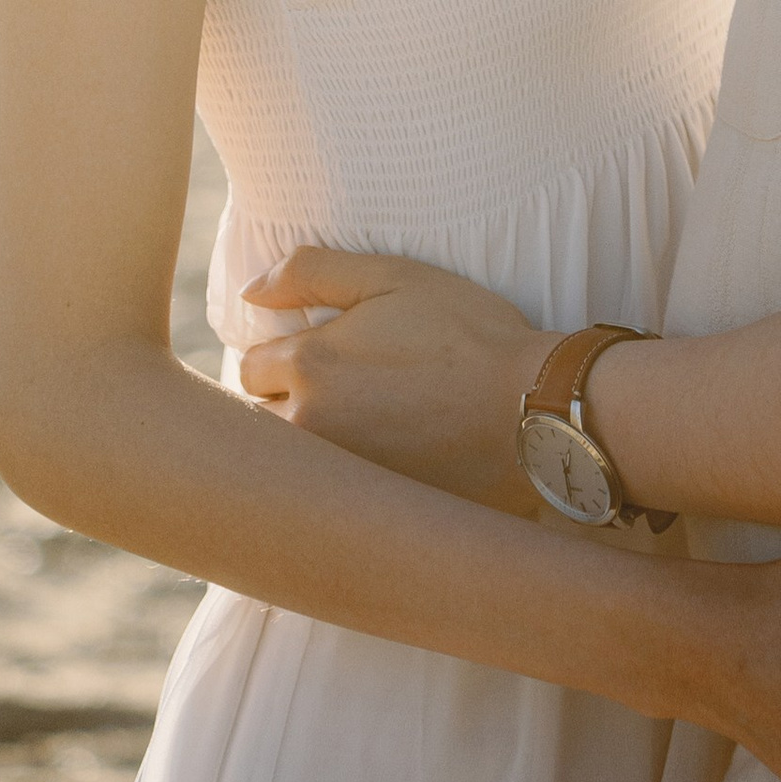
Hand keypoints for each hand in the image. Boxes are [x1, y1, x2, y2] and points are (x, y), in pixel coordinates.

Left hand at [241, 248, 546, 512]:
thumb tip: (250, 291)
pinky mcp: (368, 510)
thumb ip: (312, 271)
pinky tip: (380, 458)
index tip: (319, 353)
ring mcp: (338, 476)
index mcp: (309, 365)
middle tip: (337, 391)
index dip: (281, 354)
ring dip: (308, 445)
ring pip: (292, 463)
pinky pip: (330, 496)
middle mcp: (310, 427)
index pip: (250, 367)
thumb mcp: (393, 276)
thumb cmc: (467, 332)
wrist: (530, 406)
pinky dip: (341, 480)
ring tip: (357, 425)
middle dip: (284, 404)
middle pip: (260, 422)